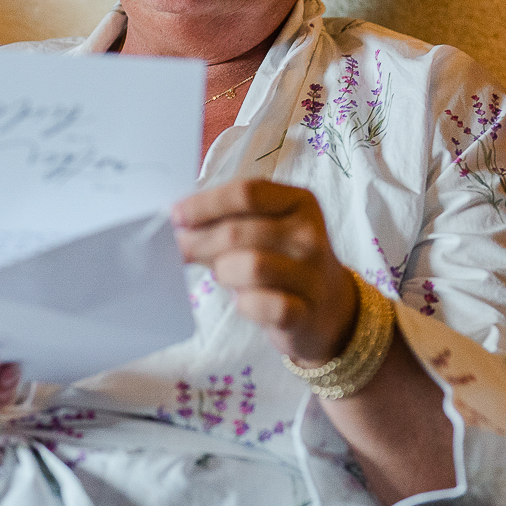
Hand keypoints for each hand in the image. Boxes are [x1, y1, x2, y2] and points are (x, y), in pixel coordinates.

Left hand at [173, 178, 358, 364]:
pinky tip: (244, 300)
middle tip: (182, 250)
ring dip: (223, 271)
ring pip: (250, 266)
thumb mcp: (265, 228)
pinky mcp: (306, 312)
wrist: (328, 307)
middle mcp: (309, 233)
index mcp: (299, 201)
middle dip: (200, 241)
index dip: (205, 204)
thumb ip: (229, 220)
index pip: (246, 193)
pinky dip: (243, 304)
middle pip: (238, 232)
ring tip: (222, 273)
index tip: (176, 216)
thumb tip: (180, 225)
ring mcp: (312, 274)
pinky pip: (262, 305)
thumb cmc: (283, 259)